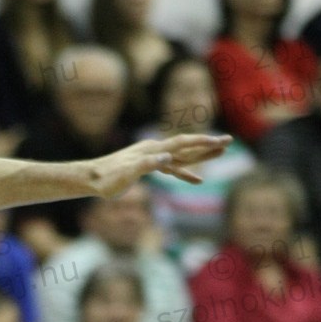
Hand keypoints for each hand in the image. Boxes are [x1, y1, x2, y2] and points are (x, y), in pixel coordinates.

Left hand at [88, 134, 231, 195]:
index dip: (201, 143)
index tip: (220, 142)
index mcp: (153, 150)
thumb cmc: (107, 179)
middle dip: (208, 145)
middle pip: (186, 146)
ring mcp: (152, 157)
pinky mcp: (148, 166)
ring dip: (201, 155)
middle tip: (229, 141)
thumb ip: (147, 165)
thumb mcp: (127, 174)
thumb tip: (167, 158)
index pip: (182, 144)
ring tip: (221, 152)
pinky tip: (196, 180)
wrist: (90, 178)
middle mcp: (155, 150)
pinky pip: (172, 168)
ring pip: (182, 156)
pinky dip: (185, 172)